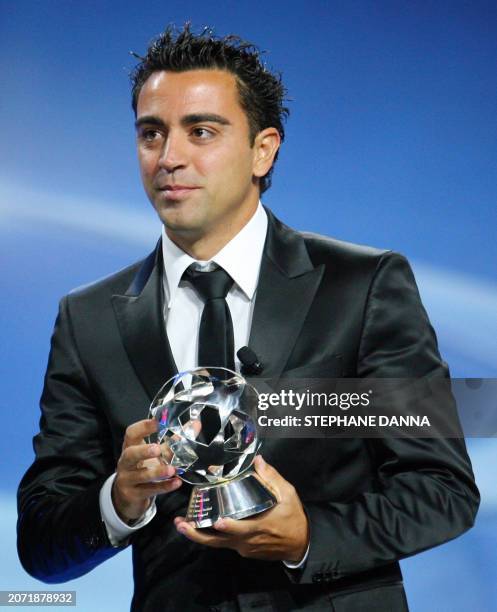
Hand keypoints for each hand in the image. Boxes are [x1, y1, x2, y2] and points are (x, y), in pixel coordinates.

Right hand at [112, 418, 181, 522]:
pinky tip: (176, 483)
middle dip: (143, 451)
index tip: (157, 422)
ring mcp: (127, 480)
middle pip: (130, 454)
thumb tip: (195, 425)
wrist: (130, 496)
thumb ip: (174, 440)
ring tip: (172, 469)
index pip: (131, 434)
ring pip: (140, 475)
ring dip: (157, 472)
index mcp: (130, 447)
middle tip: (157, 449)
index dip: (143, 427)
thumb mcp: (157, 454)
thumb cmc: (144, 467)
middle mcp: (126, 463)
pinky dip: (164, 487)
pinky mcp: (133, 495)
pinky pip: (149, 490)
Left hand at [174, 455, 308, 562]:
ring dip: (199, 535)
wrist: (300, 544)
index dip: (228, 526)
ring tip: (182, 525)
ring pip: (218, 544)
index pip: (240, 529)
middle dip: (197, 534)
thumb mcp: (288, 494)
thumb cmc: (293, 517)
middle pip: (218, 541)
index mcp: (259, 527)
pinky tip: (202, 525)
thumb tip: (258, 460)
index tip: (216, 521)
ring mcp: (244, 548)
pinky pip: (225, 544)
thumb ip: (272, 478)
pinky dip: (212, 536)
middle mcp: (247, 541)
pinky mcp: (244, 551)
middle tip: (181, 523)